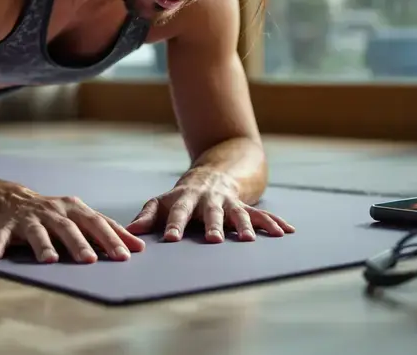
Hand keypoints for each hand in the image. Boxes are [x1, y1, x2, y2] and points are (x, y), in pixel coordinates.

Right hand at [0, 191, 146, 263]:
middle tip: (91, 260)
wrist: (8, 200)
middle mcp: (52, 211)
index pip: (97, 223)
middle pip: (68, 228)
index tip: (127, 255)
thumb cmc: (52, 214)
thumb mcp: (78, 216)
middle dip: (80, 243)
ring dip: (43, 246)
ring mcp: (28, 218)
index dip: (111, 238)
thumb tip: (137, 247)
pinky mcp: (4, 225)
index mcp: (73, 209)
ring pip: (37, 232)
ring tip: (49, 260)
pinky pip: (0, 236)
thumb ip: (104, 230)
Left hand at [126, 172, 295, 242]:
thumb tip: (129, 232)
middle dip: (213, 225)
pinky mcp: (244, 207)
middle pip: (211, 212)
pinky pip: (261, 215)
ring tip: (249, 240)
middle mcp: (209, 200)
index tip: (170, 239)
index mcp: (186, 199)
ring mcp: (229, 203)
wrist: (212, 175)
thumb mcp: (161, 202)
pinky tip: (286, 232)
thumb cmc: (181, 197)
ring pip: (238, 213)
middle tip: (214, 240)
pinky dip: (274, 223)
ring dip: (244, 225)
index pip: (178, 212)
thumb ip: (146, 216)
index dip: (174, 225)